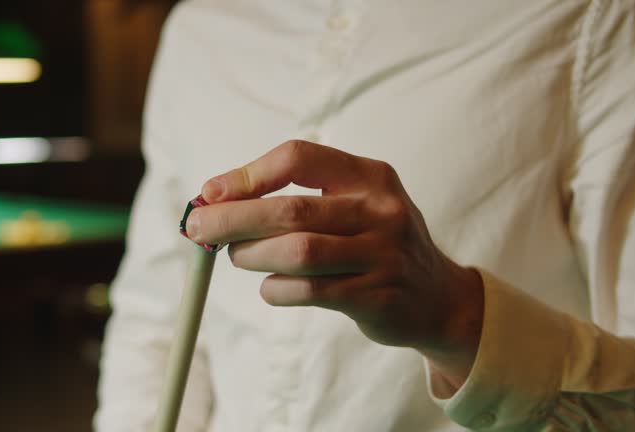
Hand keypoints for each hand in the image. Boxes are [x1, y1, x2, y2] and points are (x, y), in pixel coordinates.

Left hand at [186, 140, 483, 388]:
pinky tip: (270, 287)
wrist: (437, 297)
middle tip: (197, 228)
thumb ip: (296, 197)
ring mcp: (383, 255)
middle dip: (232, 219)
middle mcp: (381, 210)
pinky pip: (308, 291)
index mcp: (371, 176)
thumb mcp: (353, 206)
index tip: (209, 193)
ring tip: (237, 257)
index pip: (298, 157)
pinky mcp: (377, 297)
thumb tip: (215, 199)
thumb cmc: (375, 244)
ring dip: (252, 255)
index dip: (247, 175)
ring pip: (297, 253)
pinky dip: (276, 289)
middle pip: (290, 210)